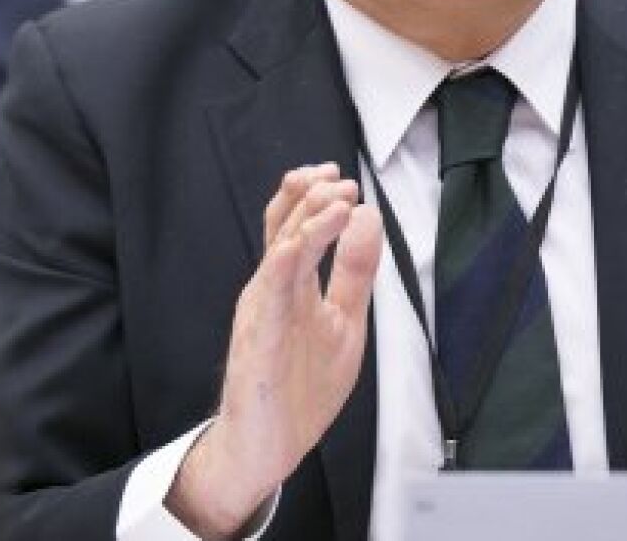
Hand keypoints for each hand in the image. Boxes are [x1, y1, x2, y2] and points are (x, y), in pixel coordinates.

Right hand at [166, 164, 381, 537]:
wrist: (270, 448)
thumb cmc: (301, 385)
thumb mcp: (344, 320)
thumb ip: (354, 273)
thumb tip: (368, 217)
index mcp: (290, 285)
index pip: (296, 227)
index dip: (314, 197)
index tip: (342, 177)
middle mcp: (271, 292)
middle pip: (285, 231)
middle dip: (310, 199)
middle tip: (336, 178)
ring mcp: (262, 316)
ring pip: (279, 257)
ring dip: (305, 225)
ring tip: (333, 200)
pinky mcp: (258, 345)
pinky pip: (268, 302)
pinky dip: (280, 270)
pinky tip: (294, 247)